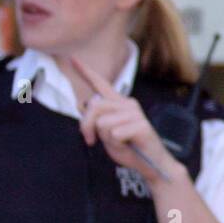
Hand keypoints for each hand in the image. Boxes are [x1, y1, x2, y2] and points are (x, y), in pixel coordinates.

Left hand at [73, 56, 183, 185]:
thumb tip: (85, 106)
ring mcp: (135, 113)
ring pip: (102, 122)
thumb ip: (96, 119)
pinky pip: (114, 134)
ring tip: (119, 142)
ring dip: (105, 138)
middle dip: (87, 126)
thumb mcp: (106, 133)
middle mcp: (128, 104)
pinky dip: (116, 144)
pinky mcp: (141, 125)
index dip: (85, 71)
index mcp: (119, 104)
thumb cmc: (129, 148)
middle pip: (94, 107)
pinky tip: (127, 144)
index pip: (100, 84)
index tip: (72, 58)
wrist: (151, 164)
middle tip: (91, 140)